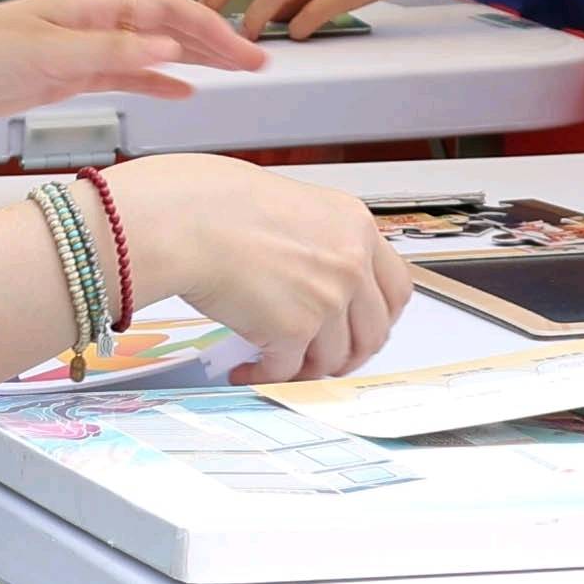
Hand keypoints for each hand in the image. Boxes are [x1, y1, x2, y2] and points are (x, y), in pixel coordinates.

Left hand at [0, 0, 263, 119]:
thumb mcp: (49, 53)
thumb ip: (110, 52)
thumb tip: (167, 50)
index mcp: (90, 6)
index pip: (164, 10)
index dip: (208, 27)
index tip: (243, 48)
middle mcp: (92, 23)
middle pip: (167, 27)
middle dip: (214, 41)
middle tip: (257, 61)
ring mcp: (82, 49)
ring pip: (153, 52)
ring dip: (194, 60)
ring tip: (234, 71)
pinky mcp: (68, 76)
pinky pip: (126, 76)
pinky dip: (157, 82)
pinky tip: (184, 91)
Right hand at [106, 153, 413, 383]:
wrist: (187, 220)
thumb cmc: (220, 206)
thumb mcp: (294, 209)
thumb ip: (323, 246)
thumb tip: (321, 285)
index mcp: (356, 228)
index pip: (396, 288)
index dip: (380, 317)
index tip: (365, 329)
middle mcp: (352, 263)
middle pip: (373, 332)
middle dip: (348, 354)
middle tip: (322, 359)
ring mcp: (328, 299)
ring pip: (333, 359)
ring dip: (306, 369)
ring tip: (276, 364)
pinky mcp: (295, 330)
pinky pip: (289, 371)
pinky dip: (266, 377)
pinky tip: (246, 370)